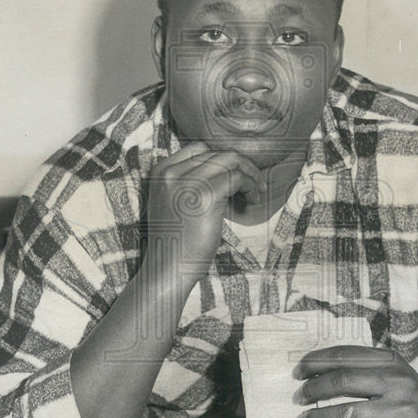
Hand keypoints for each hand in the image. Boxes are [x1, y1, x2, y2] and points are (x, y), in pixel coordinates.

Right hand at [144, 141, 263, 278]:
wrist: (168, 269)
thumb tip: (226, 169)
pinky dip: (250, 185)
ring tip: (256, 192)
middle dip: (241, 165)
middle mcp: (171, 172)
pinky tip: (252, 200)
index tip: (236, 176)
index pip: (198, 149)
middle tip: (254, 183)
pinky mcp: (204, 195)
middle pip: (216, 152)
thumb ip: (189, 182)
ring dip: (249, 174)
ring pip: (229, 161)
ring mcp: (186, 182)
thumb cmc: (177, 242)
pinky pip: (237, 177)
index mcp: (161, 172)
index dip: (222, 161)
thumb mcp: (175, 203)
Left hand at [294, 345, 417, 417]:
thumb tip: (314, 375)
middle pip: (344, 380)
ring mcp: (405, 409)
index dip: (317, 362)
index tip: (298, 371)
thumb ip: (360, 372)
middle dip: (315, 389)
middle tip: (300, 397)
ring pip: (352, 413)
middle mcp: (398, 381)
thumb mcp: (390, 377)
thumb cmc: (407, 402)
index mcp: (390, 361)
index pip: (346, 355)